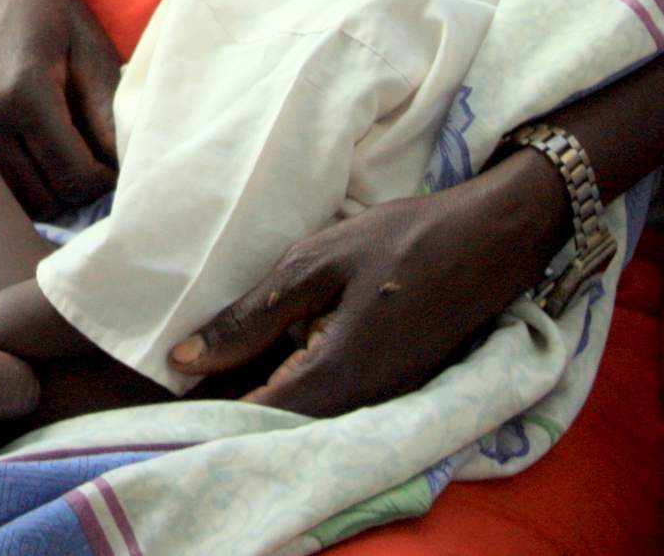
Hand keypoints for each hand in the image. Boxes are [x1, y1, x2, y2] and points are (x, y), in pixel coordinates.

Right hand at [0, 0, 120, 216]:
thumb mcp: (86, 41)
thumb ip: (108, 111)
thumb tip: (128, 168)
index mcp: (23, 94)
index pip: (76, 179)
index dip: (106, 180)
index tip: (114, 162)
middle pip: (45, 198)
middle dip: (77, 189)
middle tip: (92, 161)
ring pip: (12, 196)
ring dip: (45, 188)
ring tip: (62, 156)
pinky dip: (14, 175)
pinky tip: (29, 146)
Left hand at [169, 159, 564, 415]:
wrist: (493, 239)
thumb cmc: (404, 239)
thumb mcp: (316, 263)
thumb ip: (252, 318)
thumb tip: (185, 359)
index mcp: (337, 378)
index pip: (254, 417)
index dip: (208, 404)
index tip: (169, 386)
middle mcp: (361, 407)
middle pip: (277, 423)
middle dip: (230, 399)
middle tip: (188, 365)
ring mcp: (382, 403)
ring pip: (305, 414)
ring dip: (263, 389)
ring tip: (224, 353)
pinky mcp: (393, 389)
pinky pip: (331, 401)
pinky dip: (296, 382)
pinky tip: (274, 350)